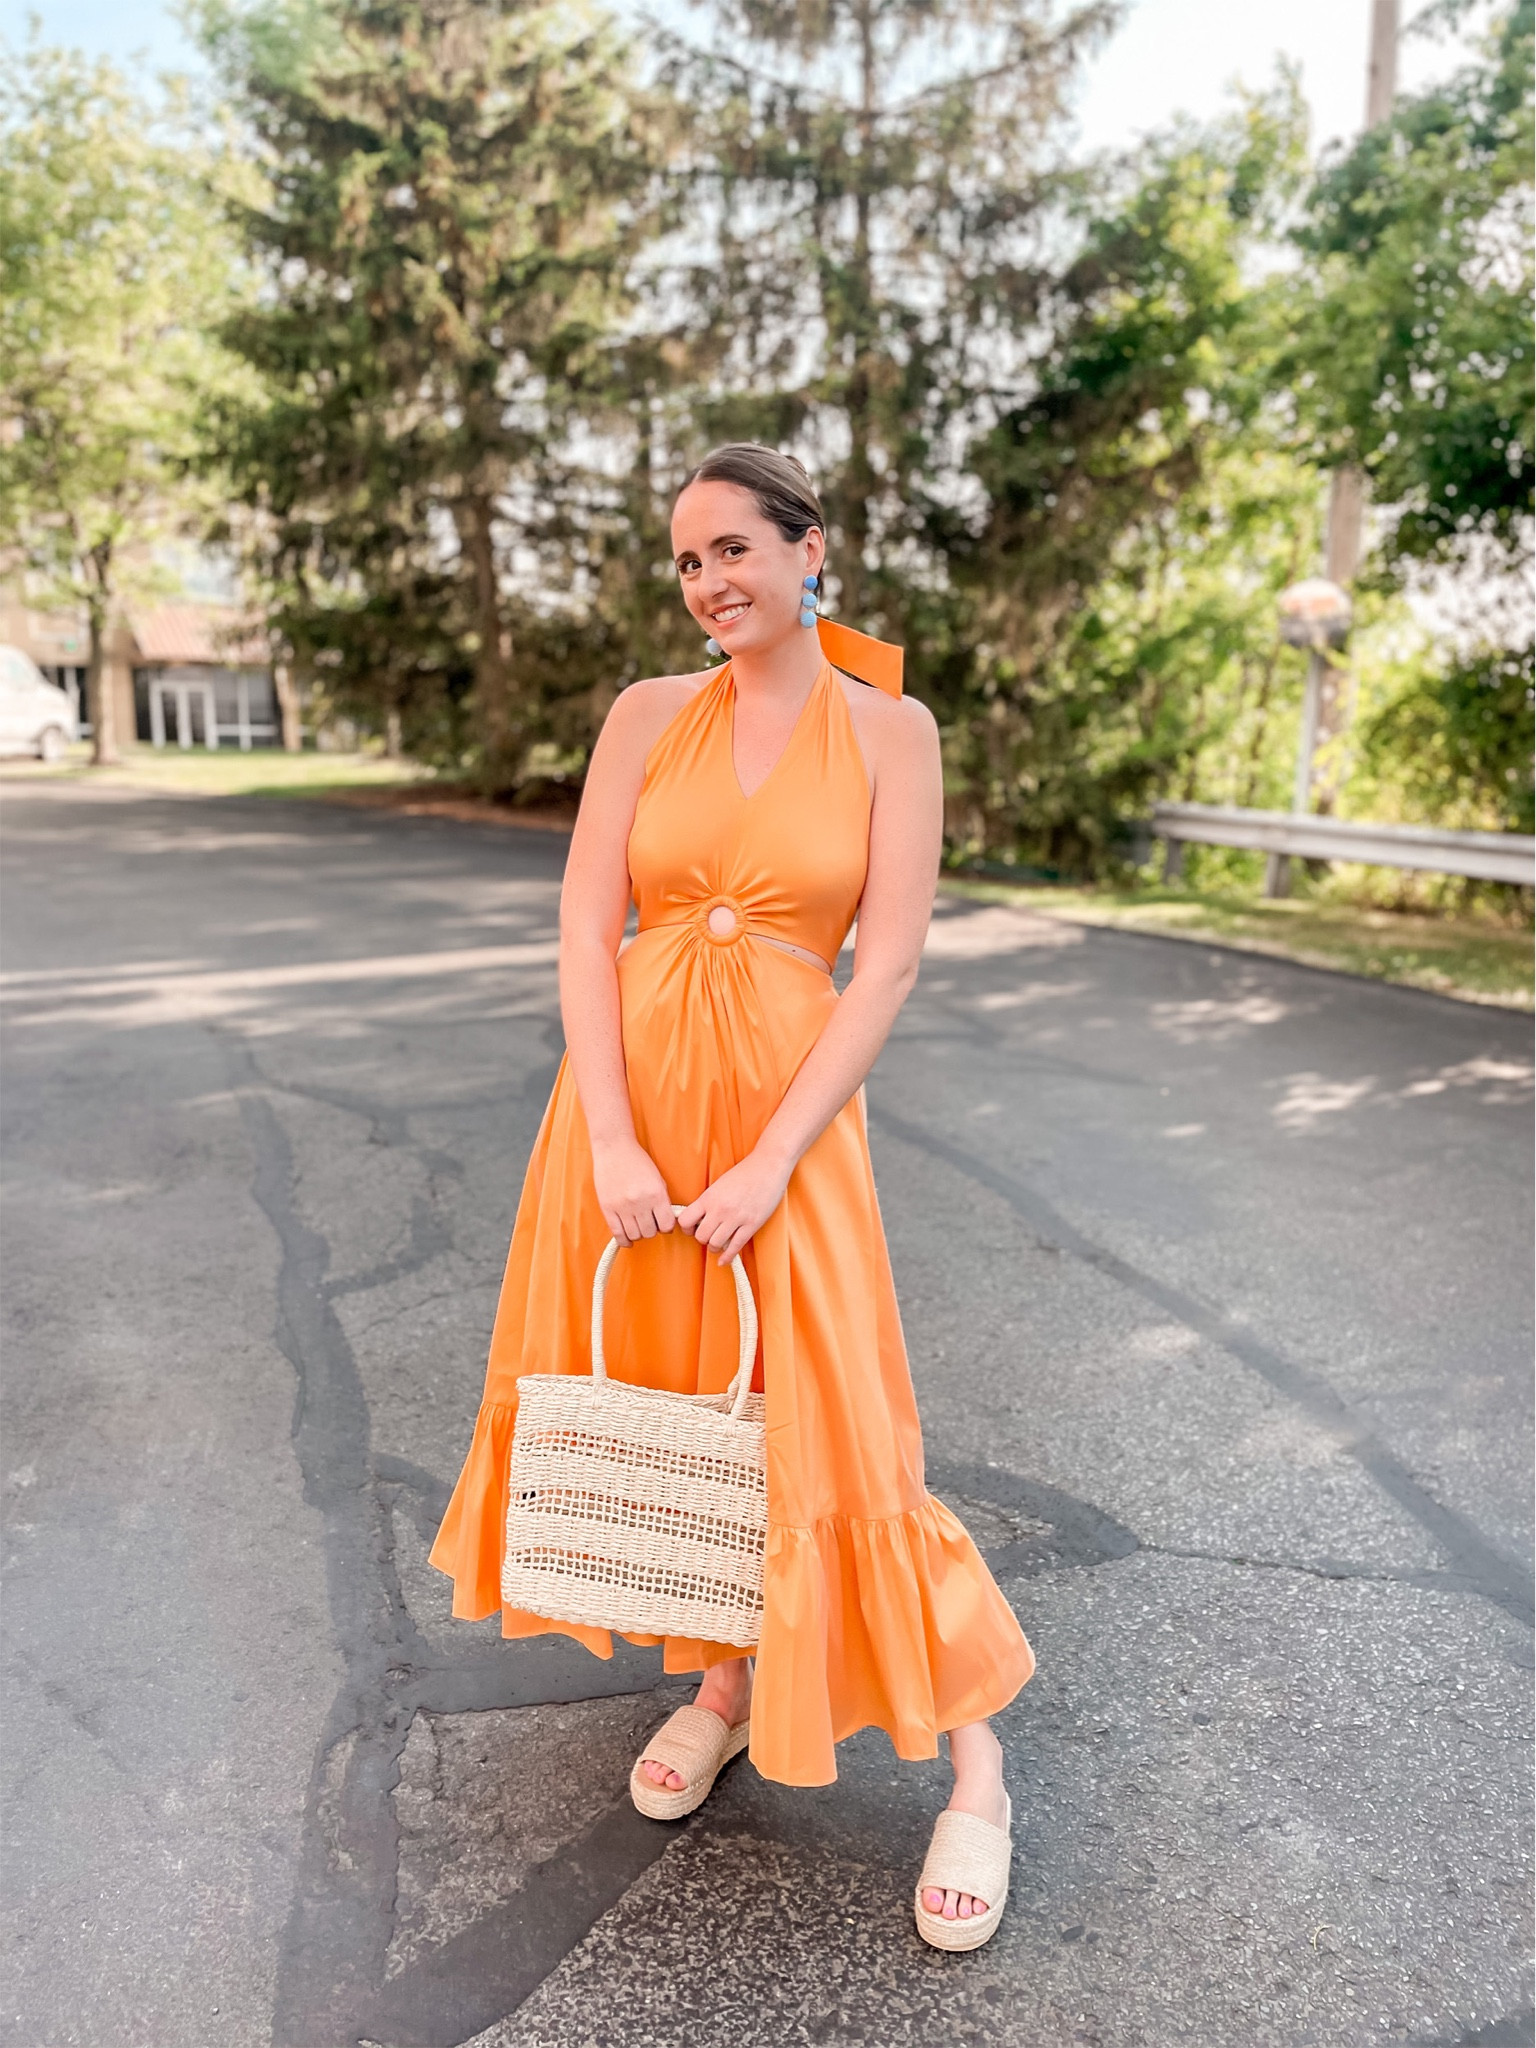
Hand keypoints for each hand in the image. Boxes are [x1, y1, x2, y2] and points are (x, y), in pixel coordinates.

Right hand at [591, 1136, 674, 1245]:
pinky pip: (617, 1233)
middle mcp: (640, 1202)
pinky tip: (627, 1240)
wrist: (614, 1148)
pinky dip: (624, 1240)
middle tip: (650, 1223)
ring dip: (638, 1234)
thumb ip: (662, 1200)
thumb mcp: (657, 1178)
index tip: (664, 1224)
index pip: (666, 1224)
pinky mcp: (608, 1208)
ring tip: (638, 1226)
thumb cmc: (637, 1161)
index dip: (667, 1227)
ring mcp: (623, 1207)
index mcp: (656, 1194)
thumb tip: (666, 1220)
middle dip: (652, 1229)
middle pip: (650, 1232)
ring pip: (635, 1235)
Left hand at [678, 1148, 790, 1263]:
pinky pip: (735, 1247)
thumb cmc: (744, 1173)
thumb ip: (709, 1201)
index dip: (686, 1228)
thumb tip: (699, 1218)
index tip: (691, 1229)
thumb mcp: (719, 1184)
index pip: (685, 1220)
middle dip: (702, 1239)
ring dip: (714, 1248)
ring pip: (715, 1244)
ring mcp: (736, 1218)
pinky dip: (727, 1257)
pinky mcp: (751, 1224)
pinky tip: (723, 1261)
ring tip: (717, 1244)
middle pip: (700, 1237)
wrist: (768, 1166)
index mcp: (709, 1197)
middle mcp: (720, 1209)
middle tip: (707, 1236)